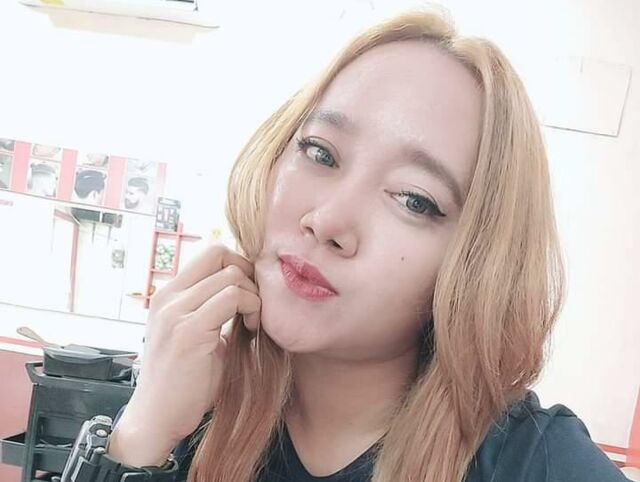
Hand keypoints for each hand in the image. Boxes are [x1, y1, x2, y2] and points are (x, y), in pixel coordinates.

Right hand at [113, 243, 260, 455]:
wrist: (157, 418)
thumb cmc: (184, 381)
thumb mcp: (198, 334)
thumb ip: (214, 308)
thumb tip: (248, 287)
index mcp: (168, 294)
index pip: (210, 251)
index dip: (237, 264)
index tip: (249, 293)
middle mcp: (168, 296)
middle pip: (220, 254)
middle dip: (248, 275)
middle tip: (255, 305)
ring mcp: (175, 312)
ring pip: (231, 275)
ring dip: (253, 296)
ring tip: (253, 323)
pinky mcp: (188, 331)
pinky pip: (232, 298)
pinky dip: (251, 309)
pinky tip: (251, 330)